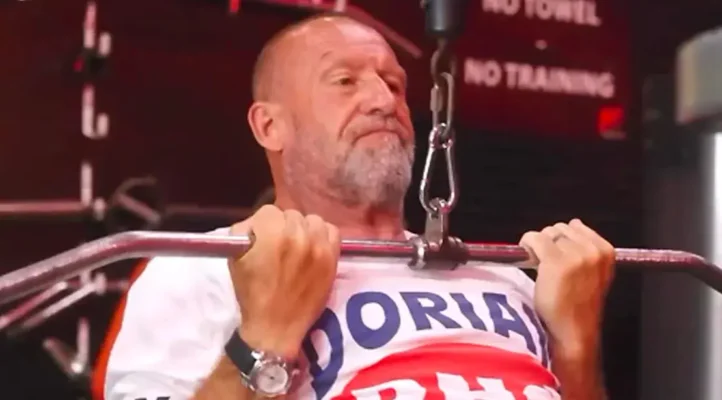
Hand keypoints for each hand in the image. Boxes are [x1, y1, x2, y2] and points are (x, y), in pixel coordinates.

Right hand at [227, 205, 339, 358]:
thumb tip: (255, 223)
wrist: (276, 327)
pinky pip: (332, 231)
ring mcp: (319, 246)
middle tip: (278, 247)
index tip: (260, 240)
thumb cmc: (252, 294)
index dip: (261, 226)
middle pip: (291, 215)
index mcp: (272, 234)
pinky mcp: (333, 258)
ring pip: (312, 220)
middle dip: (282, 227)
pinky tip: (313, 248)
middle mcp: (299, 236)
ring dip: (303, 230)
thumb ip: (243, 231)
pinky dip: (322, 236)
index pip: (268, 212)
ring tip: (297, 247)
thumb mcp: (235, 259)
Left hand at [519, 219, 614, 352]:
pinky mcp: (555, 261)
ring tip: (540, 267)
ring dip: (538, 246)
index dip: (561, 240)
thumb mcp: (593, 275)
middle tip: (545, 263)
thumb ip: (587, 250)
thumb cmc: (578, 308)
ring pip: (546, 234)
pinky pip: (533, 239)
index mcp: (606, 252)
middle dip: (550, 242)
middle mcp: (593, 251)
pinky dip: (526, 245)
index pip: (577, 227)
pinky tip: (528, 260)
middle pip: (559, 229)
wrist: (573, 333)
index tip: (555, 253)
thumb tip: (575, 224)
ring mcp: (574, 255)